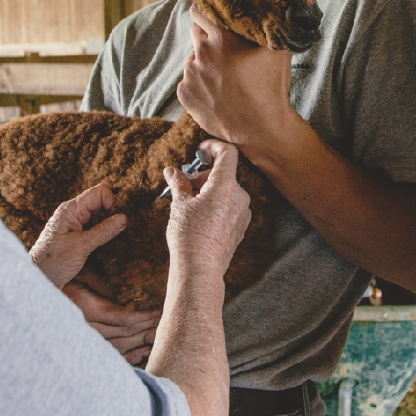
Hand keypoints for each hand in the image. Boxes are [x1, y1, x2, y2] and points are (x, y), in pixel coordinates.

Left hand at [29, 183, 125, 289]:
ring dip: (105, 225)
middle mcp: (72, 212)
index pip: (99, 192)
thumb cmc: (54, 262)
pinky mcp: (75, 232)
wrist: (38, 277)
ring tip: (99, 243)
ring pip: (98, 214)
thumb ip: (103, 231)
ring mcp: (73, 221)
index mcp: (71, 209)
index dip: (111, 203)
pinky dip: (100, 232)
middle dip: (109, 215)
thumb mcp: (82, 247)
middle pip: (100, 202)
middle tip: (108, 234)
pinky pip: (93, 225)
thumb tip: (124, 218)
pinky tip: (96, 245)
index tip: (113, 220)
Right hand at [63, 279, 161, 364]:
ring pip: (118, 347)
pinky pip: (108, 357)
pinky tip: (144, 353)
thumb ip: (101, 281)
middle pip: (124, 334)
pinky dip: (128, 357)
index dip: (144, 316)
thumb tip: (126, 290)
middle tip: (167, 324)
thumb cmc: (63, 278)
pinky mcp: (83, 350)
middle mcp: (84, 328)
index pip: (122, 317)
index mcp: (85, 308)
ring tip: (159, 337)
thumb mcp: (81, 273)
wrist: (39, 299)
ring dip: (140, 343)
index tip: (161, 310)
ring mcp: (83, 342)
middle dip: (147, 329)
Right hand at [163, 139, 251, 275]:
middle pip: (224, 174)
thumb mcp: (179, 204)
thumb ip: (179, 183)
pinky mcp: (241, 227)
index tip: (200, 150)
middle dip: (203, 176)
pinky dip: (216, 205)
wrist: (200, 268)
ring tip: (189, 204)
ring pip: (226, 192)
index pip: (228, 153)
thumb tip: (172, 171)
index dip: (214, 147)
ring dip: (209, 191)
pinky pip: (230, 207)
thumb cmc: (189, 235)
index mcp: (226, 186)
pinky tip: (200, 218)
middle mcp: (240, 197)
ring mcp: (243, 213)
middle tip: (185, 186)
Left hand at [177, 6, 295, 146]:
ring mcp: (191, 74)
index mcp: (223, 37)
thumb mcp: (276, 50)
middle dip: (206, 36)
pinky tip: (217, 93)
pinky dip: (199, 84)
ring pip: (193, 59)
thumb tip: (266, 9)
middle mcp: (202, 52)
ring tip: (224, 78)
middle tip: (221, 49)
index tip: (209, 15)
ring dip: (204, 62)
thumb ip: (265, 27)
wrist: (261, 129)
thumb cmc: (271, 87)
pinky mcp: (184, 93)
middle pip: (195, 32)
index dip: (205, 11)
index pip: (199, 10)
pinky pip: (189, 80)